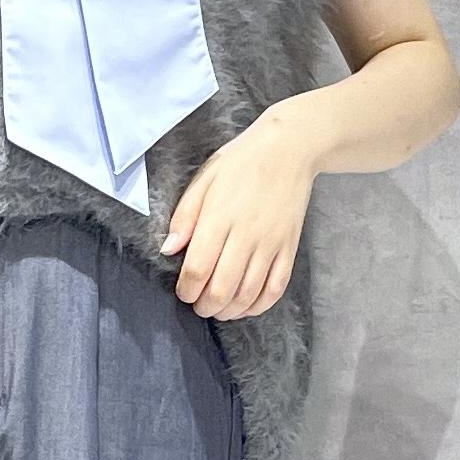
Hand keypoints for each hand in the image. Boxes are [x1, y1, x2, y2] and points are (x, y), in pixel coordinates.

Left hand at [160, 103, 319, 319]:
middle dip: (205, 306)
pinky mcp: (290, 247)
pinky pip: (276, 288)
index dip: (186, 289)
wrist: (289, 149)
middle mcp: (246, 235)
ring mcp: (271, 243)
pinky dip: (259, 305)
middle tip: (198, 306)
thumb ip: (184, 217)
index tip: (183, 293)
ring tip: (218, 309)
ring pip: (249, 294)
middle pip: (222, 289)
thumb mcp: (204, 180)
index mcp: (219, 218)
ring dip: (229, 310)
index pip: (198, 269)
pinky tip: (246, 307)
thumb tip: (169, 250)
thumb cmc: (241, 162)